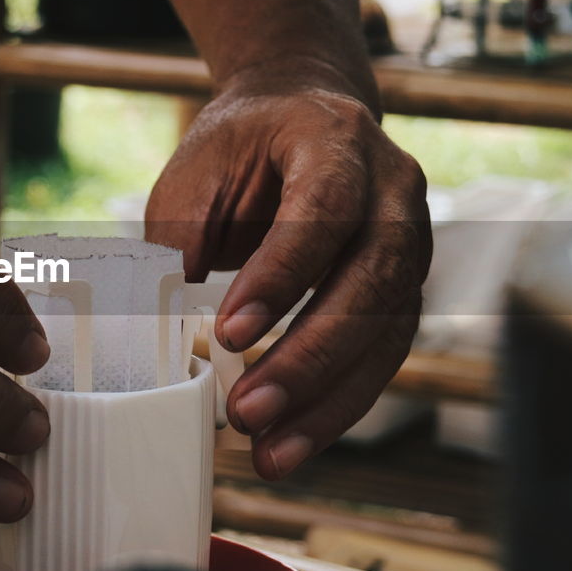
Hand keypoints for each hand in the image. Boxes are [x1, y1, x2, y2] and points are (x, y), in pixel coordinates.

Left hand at [146, 61, 430, 479]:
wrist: (301, 117)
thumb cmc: (244, 146)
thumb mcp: (199, 169)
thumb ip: (182, 234)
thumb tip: (161, 321)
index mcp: (338, 141)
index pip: (323, 212)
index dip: (282, 275)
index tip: (230, 332)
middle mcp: (393, 192)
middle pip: (370, 282)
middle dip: (309, 359)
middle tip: (249, 413)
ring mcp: (410, 244)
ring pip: (386, 334)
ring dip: (327, 403)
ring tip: (271, 454)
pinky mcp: (403, 293)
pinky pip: (380, 358)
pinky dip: (336, 407)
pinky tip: (293, 443)